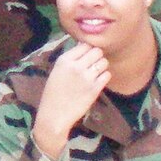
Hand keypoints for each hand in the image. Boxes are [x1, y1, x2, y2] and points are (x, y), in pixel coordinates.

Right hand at [32, 41, 109, 159]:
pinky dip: (104, 77)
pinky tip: (97, 82)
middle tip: (92, 65)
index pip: (85, 44)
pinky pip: (107, 75)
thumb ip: (70, 59)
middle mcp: (76, 66)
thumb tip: (84, 47)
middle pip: (97, 51)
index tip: (86, 57)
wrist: (54, 115)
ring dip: (101, 66)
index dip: (88, 50)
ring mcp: (87, 77)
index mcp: (64, 60)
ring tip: (95, 74)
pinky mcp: (95, 89)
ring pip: (104, 62)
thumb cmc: (53, 93)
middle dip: (96, 57)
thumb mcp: (57, 71)